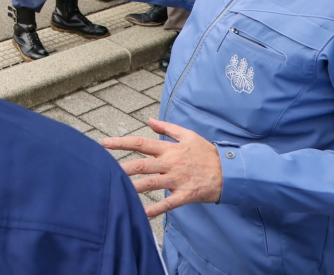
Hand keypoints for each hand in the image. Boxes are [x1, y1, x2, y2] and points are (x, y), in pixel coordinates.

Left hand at [103, 119, 222, 216]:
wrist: (229, 171)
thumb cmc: (206, 153)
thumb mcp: (188, 135)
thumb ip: (167, 128)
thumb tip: (150, 120)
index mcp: (169, 149)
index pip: (141, 143)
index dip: (122, 143)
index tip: (105, 143)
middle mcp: (170, 163)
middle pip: (142, 165)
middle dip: (122, 167)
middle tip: (104, 169)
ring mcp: (177, 180)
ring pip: (150, 183)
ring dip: (132, 187)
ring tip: (116, 189)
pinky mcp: (185, 195)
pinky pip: (167, 204)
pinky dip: (154, 209)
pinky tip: (140, 213)